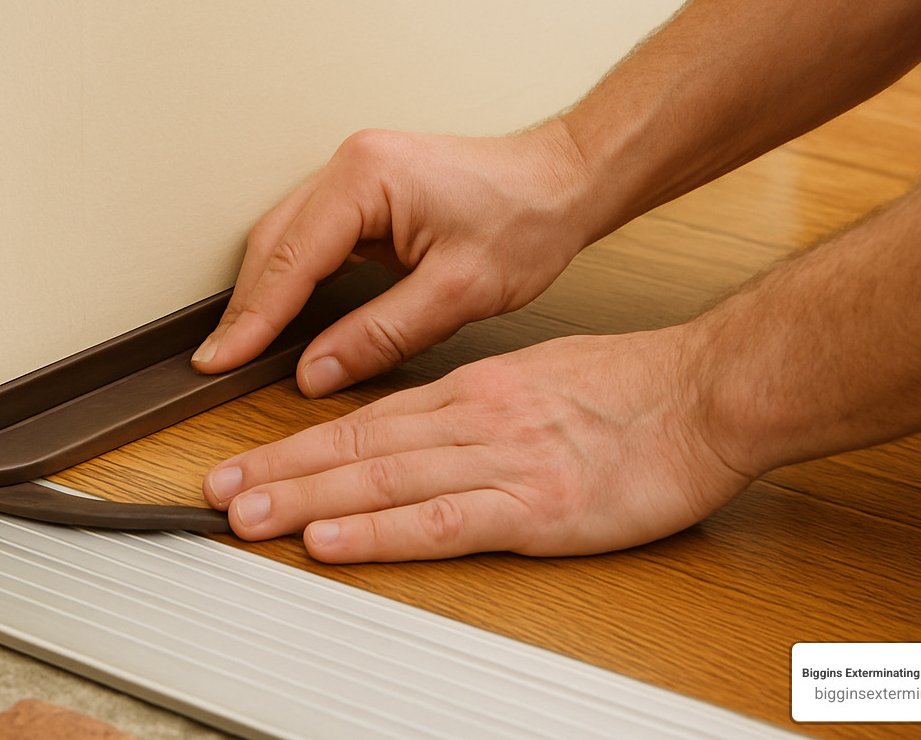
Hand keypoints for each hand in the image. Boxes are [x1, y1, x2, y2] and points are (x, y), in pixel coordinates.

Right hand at [191, 121, 589, 395]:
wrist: (564, 183)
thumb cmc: (527, 219)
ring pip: (285, 236)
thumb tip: (315, 372)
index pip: (290, 257)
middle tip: (217, 361)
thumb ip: (379, 335)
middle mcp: (351, 163)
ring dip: (264, 290)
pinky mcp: (367, 190)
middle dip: (246, 305)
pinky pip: (311, 234)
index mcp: (366, 177)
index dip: (254, 317)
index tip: (221, 359)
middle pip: (274, 241)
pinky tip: (283, 312)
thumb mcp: (457, 292)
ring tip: (240, 344)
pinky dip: (291, 275)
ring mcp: (356, 172)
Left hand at [201, 327, 753, 560]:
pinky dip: (378, 533)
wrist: (704, 396)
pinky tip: (332, 541)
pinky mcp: (535, 506)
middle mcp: (471, 420)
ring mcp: (500, 462)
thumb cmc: (633, 390)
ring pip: (381, 481)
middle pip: (356, 449)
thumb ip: (476, 407)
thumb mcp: (537, 378)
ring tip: (246, 515)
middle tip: (217, 493)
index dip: (298, 445)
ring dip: (306, 499)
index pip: (365, 421)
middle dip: (278, 472)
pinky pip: (440, 521)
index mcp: (472, 391)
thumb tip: (421, 429)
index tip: (248, 462)